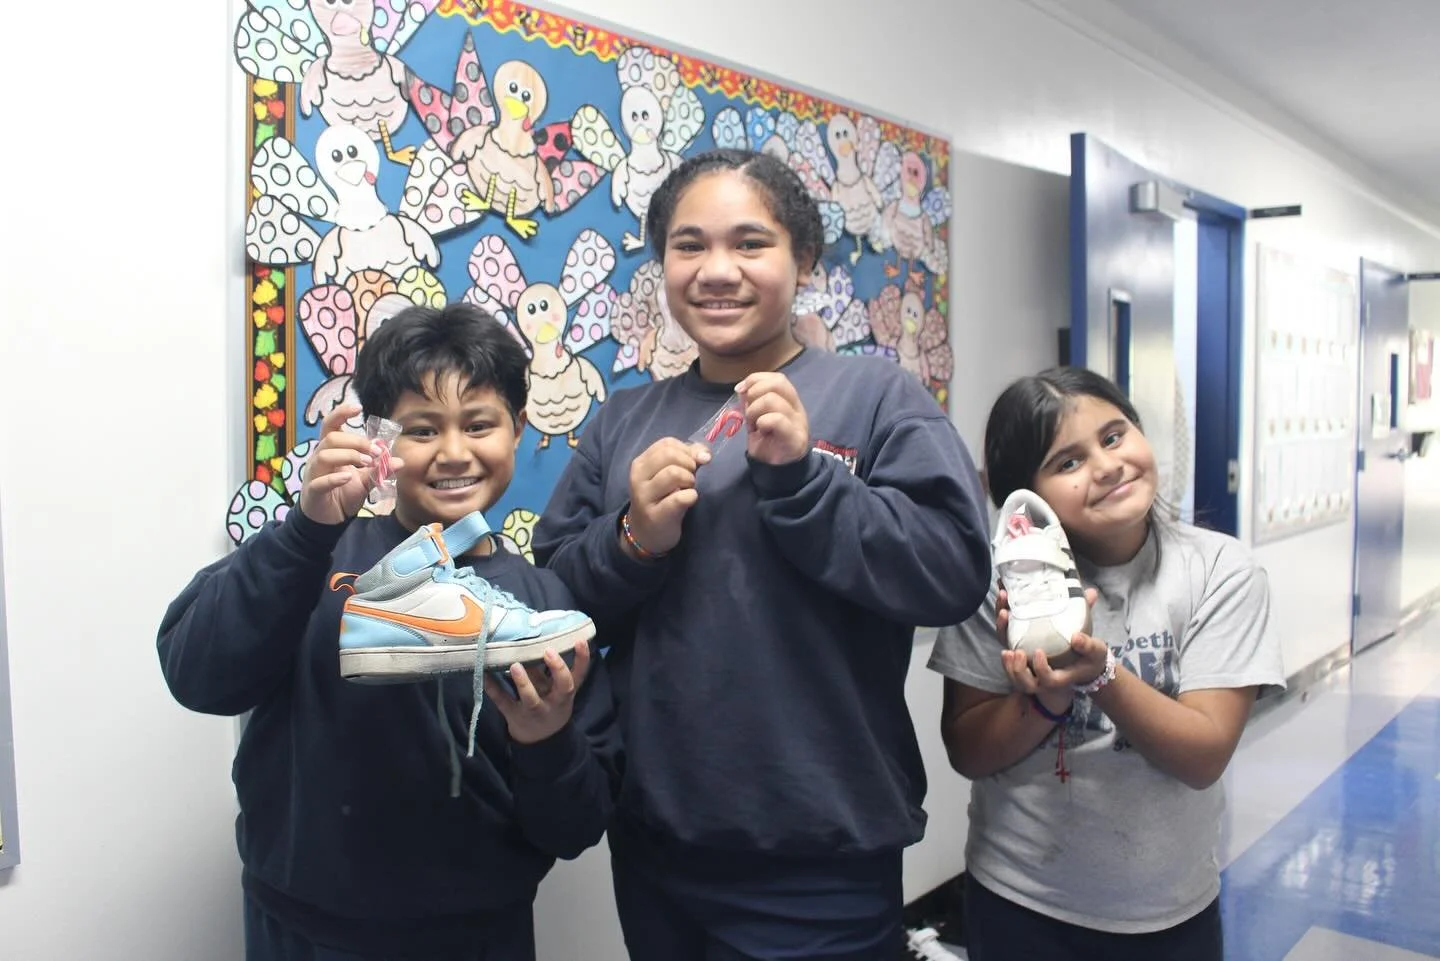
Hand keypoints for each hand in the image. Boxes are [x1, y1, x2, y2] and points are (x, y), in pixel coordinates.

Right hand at [297, 404, 402, 525]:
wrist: (328, 519)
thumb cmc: (343, 493)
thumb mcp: (365, 481)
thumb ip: (379, 470)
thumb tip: (400, 461)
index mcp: (331, 450)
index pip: (331, 425)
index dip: (341, 413)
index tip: (358, 407)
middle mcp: (319, 457)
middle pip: (332, 438)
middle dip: (356, 441)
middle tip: (376, 452)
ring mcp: (314, 473)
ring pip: (324, 455)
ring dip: (349, 456)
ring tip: (367, 463)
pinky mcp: (313, 491)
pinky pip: (320, 481)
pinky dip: (334, 478)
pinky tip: (348, 478)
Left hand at [482, 640, 591, 744]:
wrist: (541, 739)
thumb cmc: (550, 703)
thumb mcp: (555, 689)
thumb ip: (549, 670)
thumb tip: (534, 639)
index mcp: (566, 692)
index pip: (580, 674)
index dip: (582, 658)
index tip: (579, 640)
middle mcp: (555, 702)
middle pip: (563, 686)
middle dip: (558, 669)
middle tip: (548, 651)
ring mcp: (535, 711)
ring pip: (531, 699)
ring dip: (523, 682)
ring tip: (515, 666)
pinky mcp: (515, 716)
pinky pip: (504, 702)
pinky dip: (493, 689)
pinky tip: (485, 675)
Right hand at [625, 438, 710, 555]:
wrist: (645, 534)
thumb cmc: (661, 500)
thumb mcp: (667, 475)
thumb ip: (685, 458)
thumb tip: (705, 453)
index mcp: (641, 463)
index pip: (667, 443)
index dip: (686, 450)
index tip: (691, 464)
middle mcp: (638, 477)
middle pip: (670, 454)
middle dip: (688, 464)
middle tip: (690, 479)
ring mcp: (644, 497)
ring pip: (674, 473)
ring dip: (689, 480)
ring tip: (688, 489)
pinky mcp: (656, 515)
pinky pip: (680, 498)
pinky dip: (691, 496)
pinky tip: (688, 501)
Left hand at [736, 372, 808, 464]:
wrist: (777, 469)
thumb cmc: (768, 441)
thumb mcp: (756, 417)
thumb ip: (751, 401)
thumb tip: (742, 388)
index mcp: (789, 400)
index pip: (777, 378)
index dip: (756, 379)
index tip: (740, 390)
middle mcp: (797, 408)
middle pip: (777, 384)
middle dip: (754, 394)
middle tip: (748, 412)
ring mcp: (798, 422)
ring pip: (773, 400)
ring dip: (754, 411)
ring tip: (753, 425)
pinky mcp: (794, 438)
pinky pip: (777, 419)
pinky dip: (762, 422)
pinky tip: (760, 431)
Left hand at [996, 586, 1106, 712]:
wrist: (1086, 663)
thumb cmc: (1091, 657)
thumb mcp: (1096, 650)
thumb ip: (1088, 644)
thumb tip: (1076, 636)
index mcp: (1061, 678)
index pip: (1048, 680)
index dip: (1041, 669)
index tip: (1038, 651)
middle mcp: (1045, 680)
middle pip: (1026, 685)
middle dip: (1017, 671)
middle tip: (1015, 652)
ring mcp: (1034, 674)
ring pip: (1015, 678)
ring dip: (1007, 665)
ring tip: (1005, 650)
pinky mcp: (1027, 665)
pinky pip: (1011, 665)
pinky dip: (1005, 656)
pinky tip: (1003, 640)